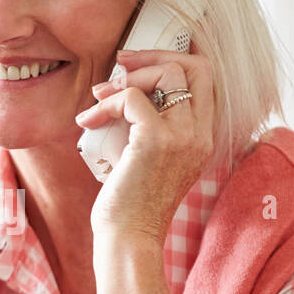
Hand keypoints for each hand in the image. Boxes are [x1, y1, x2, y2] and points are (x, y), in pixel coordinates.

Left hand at [74, 37, 215, 242]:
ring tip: (99, 96)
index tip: (137, 63)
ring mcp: (183, 136)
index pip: (204, 80)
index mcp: (202, 139)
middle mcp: (200, 135)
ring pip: (169, 73)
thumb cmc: (131, 205)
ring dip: (128, 78)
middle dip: (154, 55)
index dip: (173, 60)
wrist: (129, 238)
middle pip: (195, 66)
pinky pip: (133, 97)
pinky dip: (107, 103)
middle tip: (119, 63)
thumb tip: (123, 93)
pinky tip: (88, 121)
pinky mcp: (156, 140)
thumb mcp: (149, 160)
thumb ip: (150, 127)